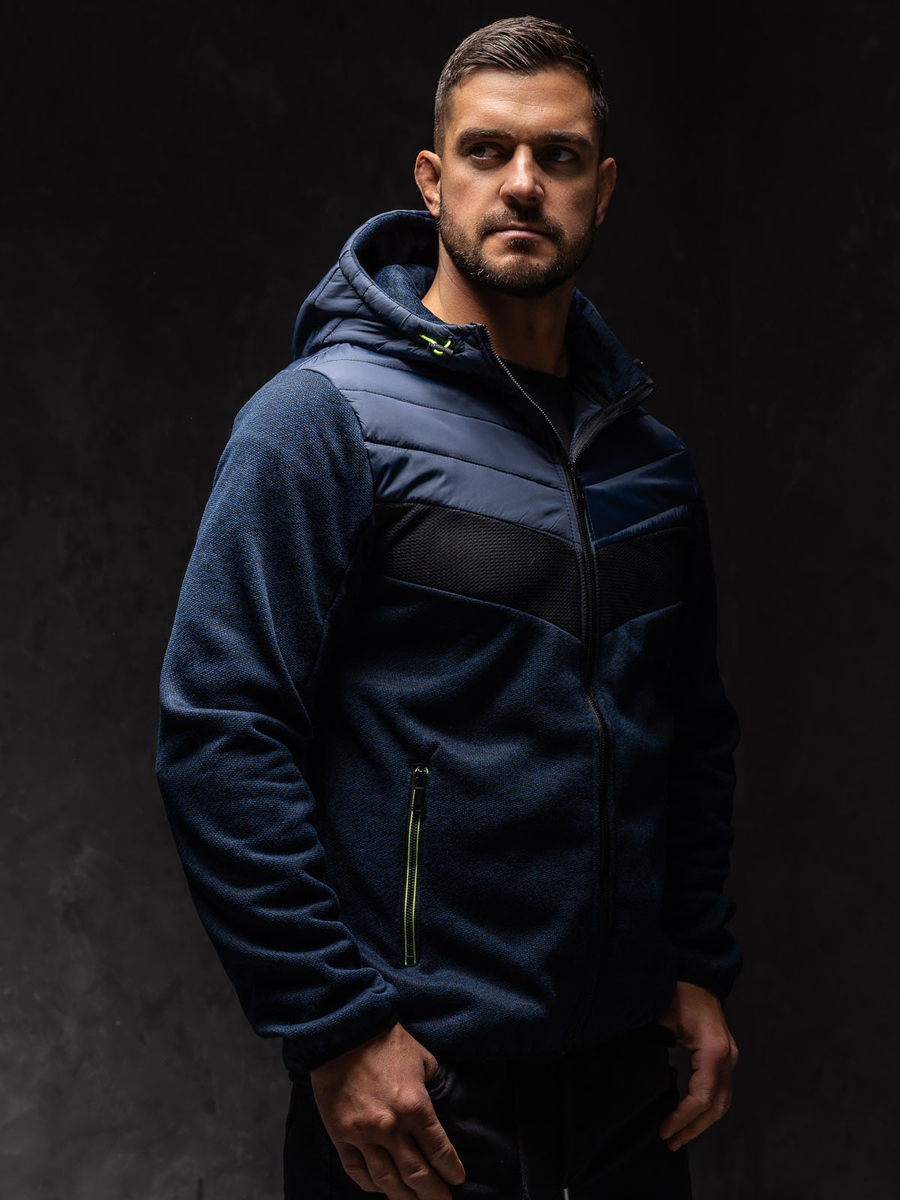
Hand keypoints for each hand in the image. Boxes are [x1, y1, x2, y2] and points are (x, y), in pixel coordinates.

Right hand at [309, 1021, 465, 1197]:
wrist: (343, 1030)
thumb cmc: (385, 1040)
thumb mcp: (422, 1059)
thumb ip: (430, 1087)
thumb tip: (434, 1106)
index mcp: (415, 1106)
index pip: (439, 1150)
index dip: (451, 1169)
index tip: (458, 1179)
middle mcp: (390, 1127)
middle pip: (416, 1174)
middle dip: (433, 1193)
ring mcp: (363, 1135)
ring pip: (386, 1180)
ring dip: (403, 1197)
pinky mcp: (340, 1135)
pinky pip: (356, 1170)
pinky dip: (371, 1184)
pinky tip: (381, 1189)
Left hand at [655, 980, 738, 1151]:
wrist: (698, 975)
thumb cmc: (679, 991)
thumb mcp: (663, 1013)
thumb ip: (656, 1042)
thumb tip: (640, 1073)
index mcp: (714, 1048)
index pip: (703, 1096)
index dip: (683, 1117)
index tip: (663, 1130)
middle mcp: (727, 1057)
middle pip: (716, 1105)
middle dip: (693, 1128)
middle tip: (668, 1143)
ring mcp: (729, 1058)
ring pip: (721, 1103)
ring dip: (700, 1123)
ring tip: (676, 1138)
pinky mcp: (723, 1059)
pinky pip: (718, 1091)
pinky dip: (704, 1109)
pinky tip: (687, 1118)